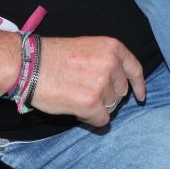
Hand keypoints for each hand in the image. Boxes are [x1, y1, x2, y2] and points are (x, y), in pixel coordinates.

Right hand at [28, 35, 145, 126]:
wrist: (29, 65)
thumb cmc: (52, 57)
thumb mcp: (87, 48)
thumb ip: (105, 62)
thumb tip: (116, 84)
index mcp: (112, 48)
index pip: (135, 69)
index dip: (138, 85)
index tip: (140, 97)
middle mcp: (112, 64)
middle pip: (121, 92)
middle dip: (107, 96)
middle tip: (85, 92)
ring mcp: (103, 84)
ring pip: (111, 107)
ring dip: (96, 107)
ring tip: (75, 96)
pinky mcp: (91, 103)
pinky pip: (102, 120)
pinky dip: (91, 119)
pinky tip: (76, 109)